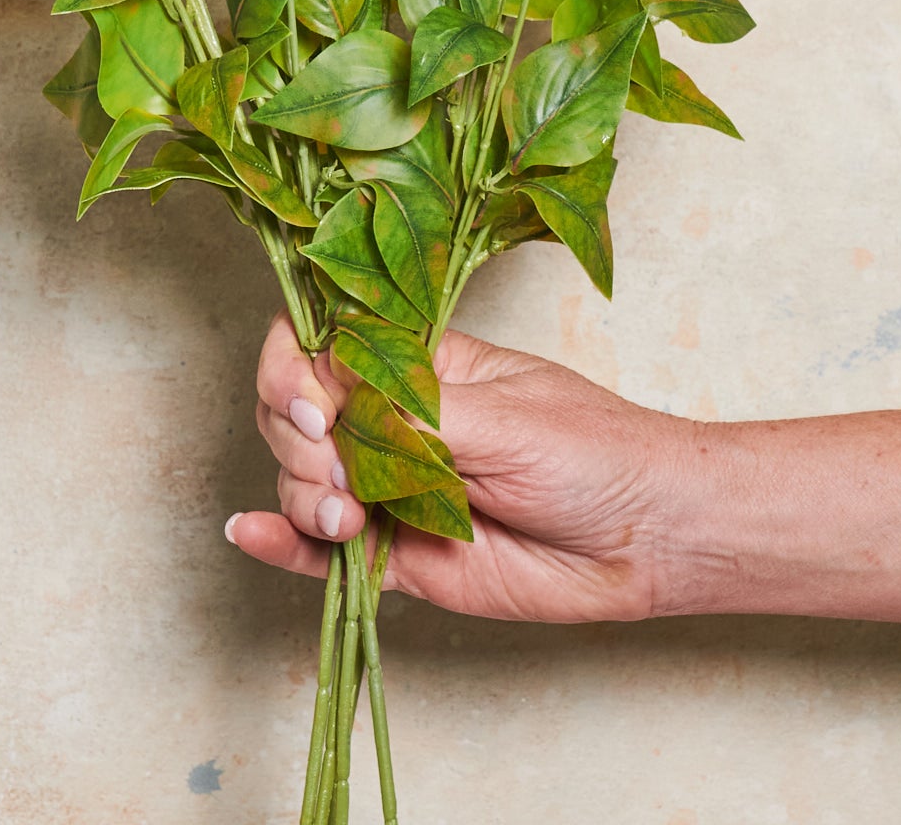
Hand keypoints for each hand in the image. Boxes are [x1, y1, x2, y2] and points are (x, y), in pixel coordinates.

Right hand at [226, 314, 699, 621]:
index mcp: (416, 364)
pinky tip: (254, 534)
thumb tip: (331, 411)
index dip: (292, 370)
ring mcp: (390, 486)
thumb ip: (410, 416)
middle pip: (293, 412)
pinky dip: (282, 542)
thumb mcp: (501, 415)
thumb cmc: (593, 452)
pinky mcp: (398, 555)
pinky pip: (322, 550)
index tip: (311, 405)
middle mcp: (391, 421)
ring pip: (301, 480)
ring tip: (349, 516)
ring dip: (301, 495)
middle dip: (295, 439)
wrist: (646, 537)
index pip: (319, 345)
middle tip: (337, 467)